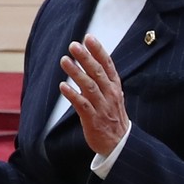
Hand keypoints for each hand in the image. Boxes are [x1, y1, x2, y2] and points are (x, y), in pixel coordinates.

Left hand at [59, 37, 127, 157]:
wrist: (120, 145)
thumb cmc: (113, 117)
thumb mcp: (112, 96)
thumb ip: (102, 80)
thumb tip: (89, 63)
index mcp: (114, 87)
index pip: (107, 65)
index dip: (98, 50)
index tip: (89, 37)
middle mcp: (110, 94)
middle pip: (97, 72)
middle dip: (85, 58)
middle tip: (73, 45)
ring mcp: (102, 107)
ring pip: (89, 86)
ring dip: (76, 73)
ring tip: (64, 60)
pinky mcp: (93, 120)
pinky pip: (82, 105)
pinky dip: (72, 95)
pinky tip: (63, 86)